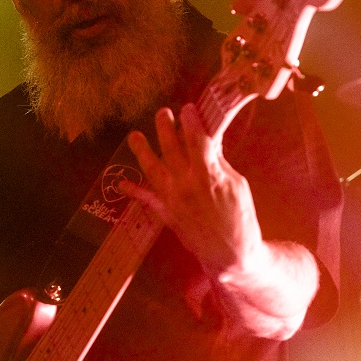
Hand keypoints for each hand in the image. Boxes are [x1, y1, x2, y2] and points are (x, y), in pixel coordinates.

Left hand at [125, 103, 264, 277]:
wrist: (230, 252)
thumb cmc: (240, 217)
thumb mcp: (237, 184)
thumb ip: (219, 162)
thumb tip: (209, 140)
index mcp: (209, 175)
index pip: (197, 140)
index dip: (191, 122)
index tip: (187, 108)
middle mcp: (186, 184)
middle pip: (171, 148)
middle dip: (165, 127)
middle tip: (162, 113)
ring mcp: (173, 199)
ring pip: (152, 169)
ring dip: (141, 150)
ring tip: (134, 136)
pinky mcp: (166, 213)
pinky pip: (145, 199)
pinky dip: (132, 191)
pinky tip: (120, 183)